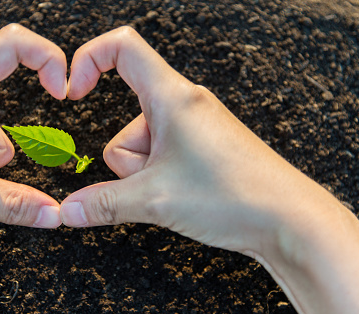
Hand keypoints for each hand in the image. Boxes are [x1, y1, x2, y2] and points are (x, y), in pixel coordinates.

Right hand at [60, 26, 337, 253]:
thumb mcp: (155, 200)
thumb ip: (103, 204)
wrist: (290, 220)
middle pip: (125, 122)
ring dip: (148, 175)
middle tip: (160, 183)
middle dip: (129, 162)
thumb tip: (68, 210)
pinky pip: (164, 157)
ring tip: (180, 191)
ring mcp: (195, 128)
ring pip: (144, 147)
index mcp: (172, 97)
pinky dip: (163, 179)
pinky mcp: (203, 149)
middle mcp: (185, 105)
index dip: (88, 59)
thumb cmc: (234, 196)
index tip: (73, 91)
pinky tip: (188, 195)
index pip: (122, 48)